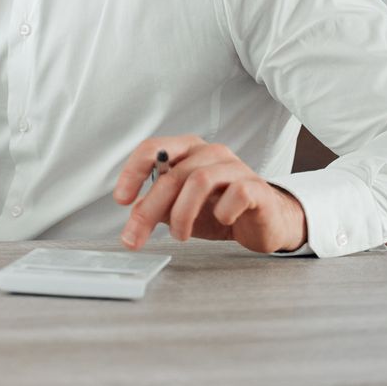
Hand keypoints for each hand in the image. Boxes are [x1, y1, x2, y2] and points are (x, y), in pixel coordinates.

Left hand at [114, 135, 307, 253]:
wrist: (264, 223)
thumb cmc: (219, 210)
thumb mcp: (180, 209)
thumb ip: (158, 206)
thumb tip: (134, 213)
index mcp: (187, 150)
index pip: (152, 148)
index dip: (132, 172)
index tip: (121, 199)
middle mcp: (210, 152)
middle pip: (172, 174)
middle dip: (149, 209)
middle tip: (135, 236)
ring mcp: (235, 167)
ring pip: (198, 181)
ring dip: (181, 214)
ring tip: (179, 235)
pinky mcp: (257, 186)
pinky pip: (235, 194)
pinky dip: (222, 212)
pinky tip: (221, 221)